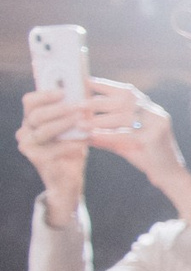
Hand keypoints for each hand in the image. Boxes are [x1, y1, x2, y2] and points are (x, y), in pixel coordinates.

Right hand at [17, 90, 88, 224]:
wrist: (68, 180)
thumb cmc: (72, 149)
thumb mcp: (73, 129)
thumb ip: (74, 112)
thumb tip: (86, 90)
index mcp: (31, 120)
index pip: (30, 101)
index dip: (45, 94)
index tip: (63, 91)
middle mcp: (25, 131)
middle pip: (37, 114)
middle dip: (60, 109)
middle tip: (80, 105)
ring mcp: (28, 145)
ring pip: (44, 130)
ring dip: (65, 124)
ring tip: (83, 120)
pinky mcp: (35, 159)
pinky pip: (53, 148)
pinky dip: (71, 143)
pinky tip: (85, 140)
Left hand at [81, 80, 190, 199]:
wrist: (170, 176)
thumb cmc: (147, 157)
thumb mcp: (124, 142)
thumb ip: (106, 133)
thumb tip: (82, 127)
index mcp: (150, 109)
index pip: (127, 91)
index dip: (107, 85)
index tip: (85, 81)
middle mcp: (155, 113)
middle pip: (124, 101)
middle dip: (99, 102)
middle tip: (78, 105)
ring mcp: (157, 125)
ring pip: (124, 117)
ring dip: (99, 120)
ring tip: (80, 123)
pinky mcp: (154, 139)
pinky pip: (126, 134)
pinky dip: (107, 135)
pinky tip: (93, 136)